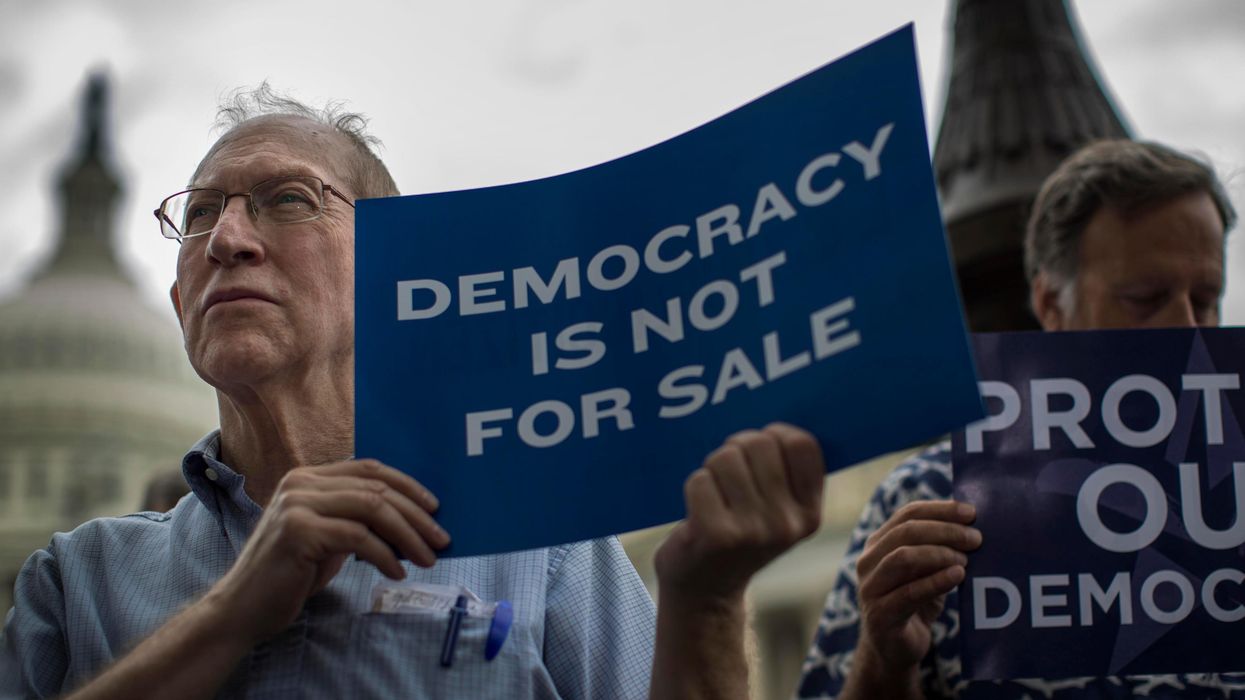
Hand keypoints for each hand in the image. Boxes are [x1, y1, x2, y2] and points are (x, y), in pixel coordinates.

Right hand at [207, 459, 449, 643]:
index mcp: (308, 477)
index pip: (369, 468)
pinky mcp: (299, 531)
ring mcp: (298, 505)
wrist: (242, 608)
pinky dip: (386, 556)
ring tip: (428, 559)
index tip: (435, 508)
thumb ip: (358, 520)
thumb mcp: (329, 538)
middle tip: (442, 539)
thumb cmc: (290, 575)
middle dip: (416, 514)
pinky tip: (397, 573)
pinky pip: (359, 538)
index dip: (407, 485)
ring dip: (408, 535)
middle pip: (376, 487)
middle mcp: (301, 483)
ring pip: (372, 508)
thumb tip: (412, 520)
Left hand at [654, 423, 823, 602]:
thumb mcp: (777, 514)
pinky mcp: (717, 534)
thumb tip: (778, 416)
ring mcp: (754, 531)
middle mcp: (788, 524)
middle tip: (728, 475)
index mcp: (810, 514)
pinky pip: (700, 480)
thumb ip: (785, 473)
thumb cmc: (739, 537)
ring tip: (714, 495)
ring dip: (712, 470)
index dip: (775, 435)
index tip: (759, 451)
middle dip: (736, 450)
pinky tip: (699, 512)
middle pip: (759, 444)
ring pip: (726, 458)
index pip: (802, 444)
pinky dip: (694, 489)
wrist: (705, 593)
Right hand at [853, 500, 980, 675]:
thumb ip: (937, 548)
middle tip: (976, 538)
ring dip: (940, 554)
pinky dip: (936, 581)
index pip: (908, 514)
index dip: (940, 510)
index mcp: (878, 543)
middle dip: (945, 531)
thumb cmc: (915, 603)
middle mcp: (868, 561)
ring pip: (903, 557)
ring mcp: (870, 587)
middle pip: (905, 532)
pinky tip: (958, 576)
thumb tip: (972, 525)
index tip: (972, 513)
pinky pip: (909, 593)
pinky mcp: (879, 614)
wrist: (895, 648)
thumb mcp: (925, 571)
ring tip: (966, 561)